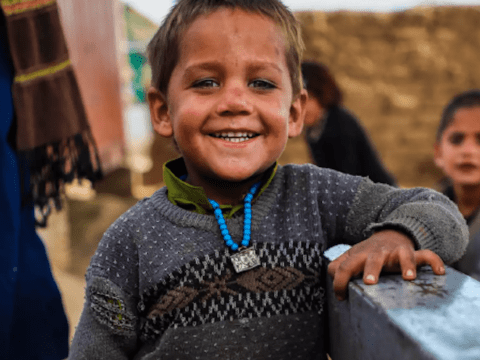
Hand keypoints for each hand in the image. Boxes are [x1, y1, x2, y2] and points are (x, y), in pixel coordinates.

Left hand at [327, 229, 445, 300]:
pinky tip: (439, 272)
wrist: (390, 234)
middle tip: (369, 282)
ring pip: (402, 255)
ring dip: (406, 265)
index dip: (340, 281)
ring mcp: (396, 252)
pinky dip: (434, 261)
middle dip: (372, 269)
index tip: (342, 297)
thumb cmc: (367, 253)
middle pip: (373, 258)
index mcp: (360, 255)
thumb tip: (331, 275)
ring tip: (409, 278)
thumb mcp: (351, 257)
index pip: (346, 266)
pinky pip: (426, 255)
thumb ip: (338, 266)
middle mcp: (378, 253)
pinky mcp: (413, 253)